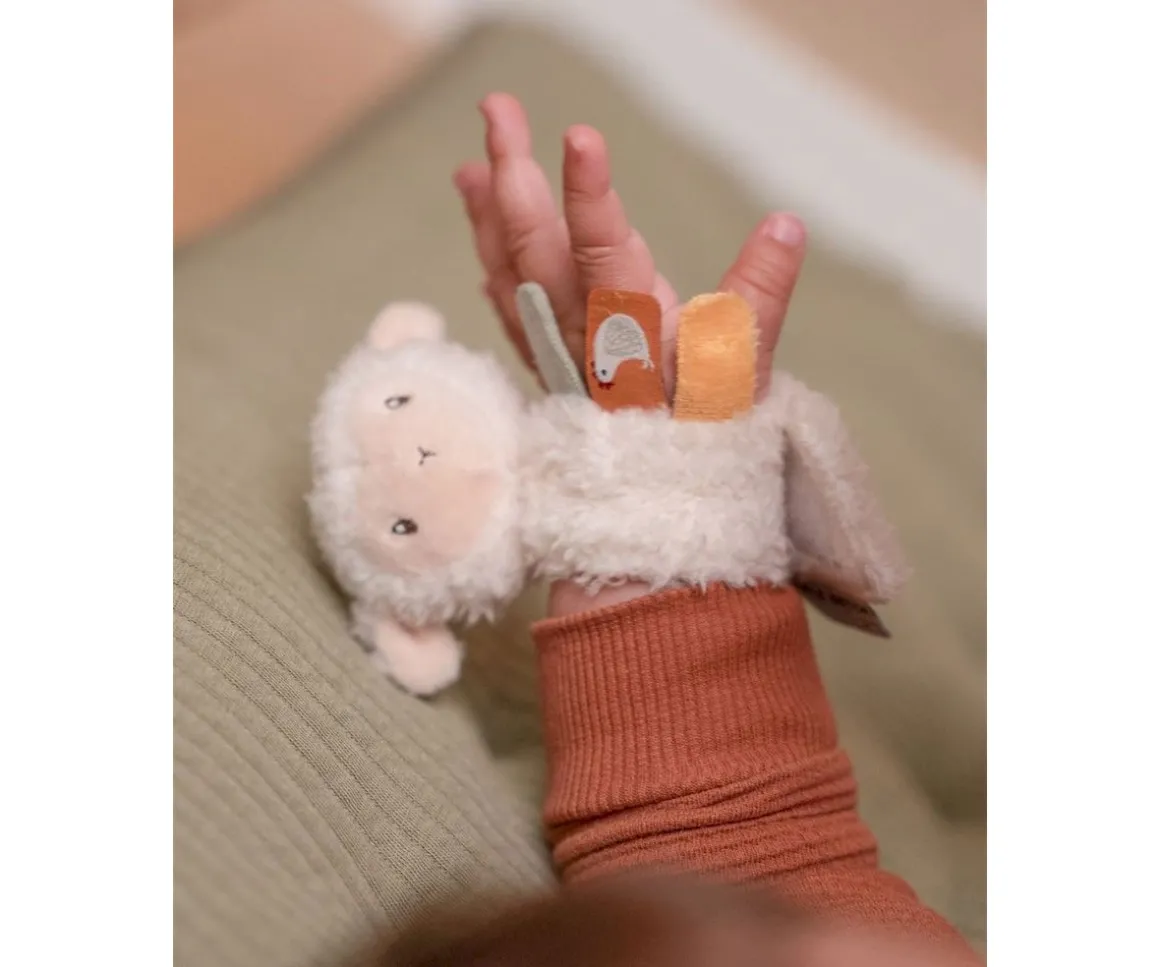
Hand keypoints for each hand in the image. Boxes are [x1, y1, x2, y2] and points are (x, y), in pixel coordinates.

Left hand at [453, 92, 807, 615]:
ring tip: (472, 159)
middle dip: (514, 179)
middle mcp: (583, 348)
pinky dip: (492, 270)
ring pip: (511, 281)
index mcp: (633, 345)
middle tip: (497, 110)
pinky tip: (482, 239)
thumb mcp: (743, 388)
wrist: (651, 540)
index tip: (576, 138)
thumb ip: (758, 306)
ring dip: (489, 218)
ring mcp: (558, 361)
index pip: (608, 262)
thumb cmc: (704, 461)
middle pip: (539, 257)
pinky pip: (509, 316)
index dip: (591, 201)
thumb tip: (785, 225)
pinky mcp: (549, 376)